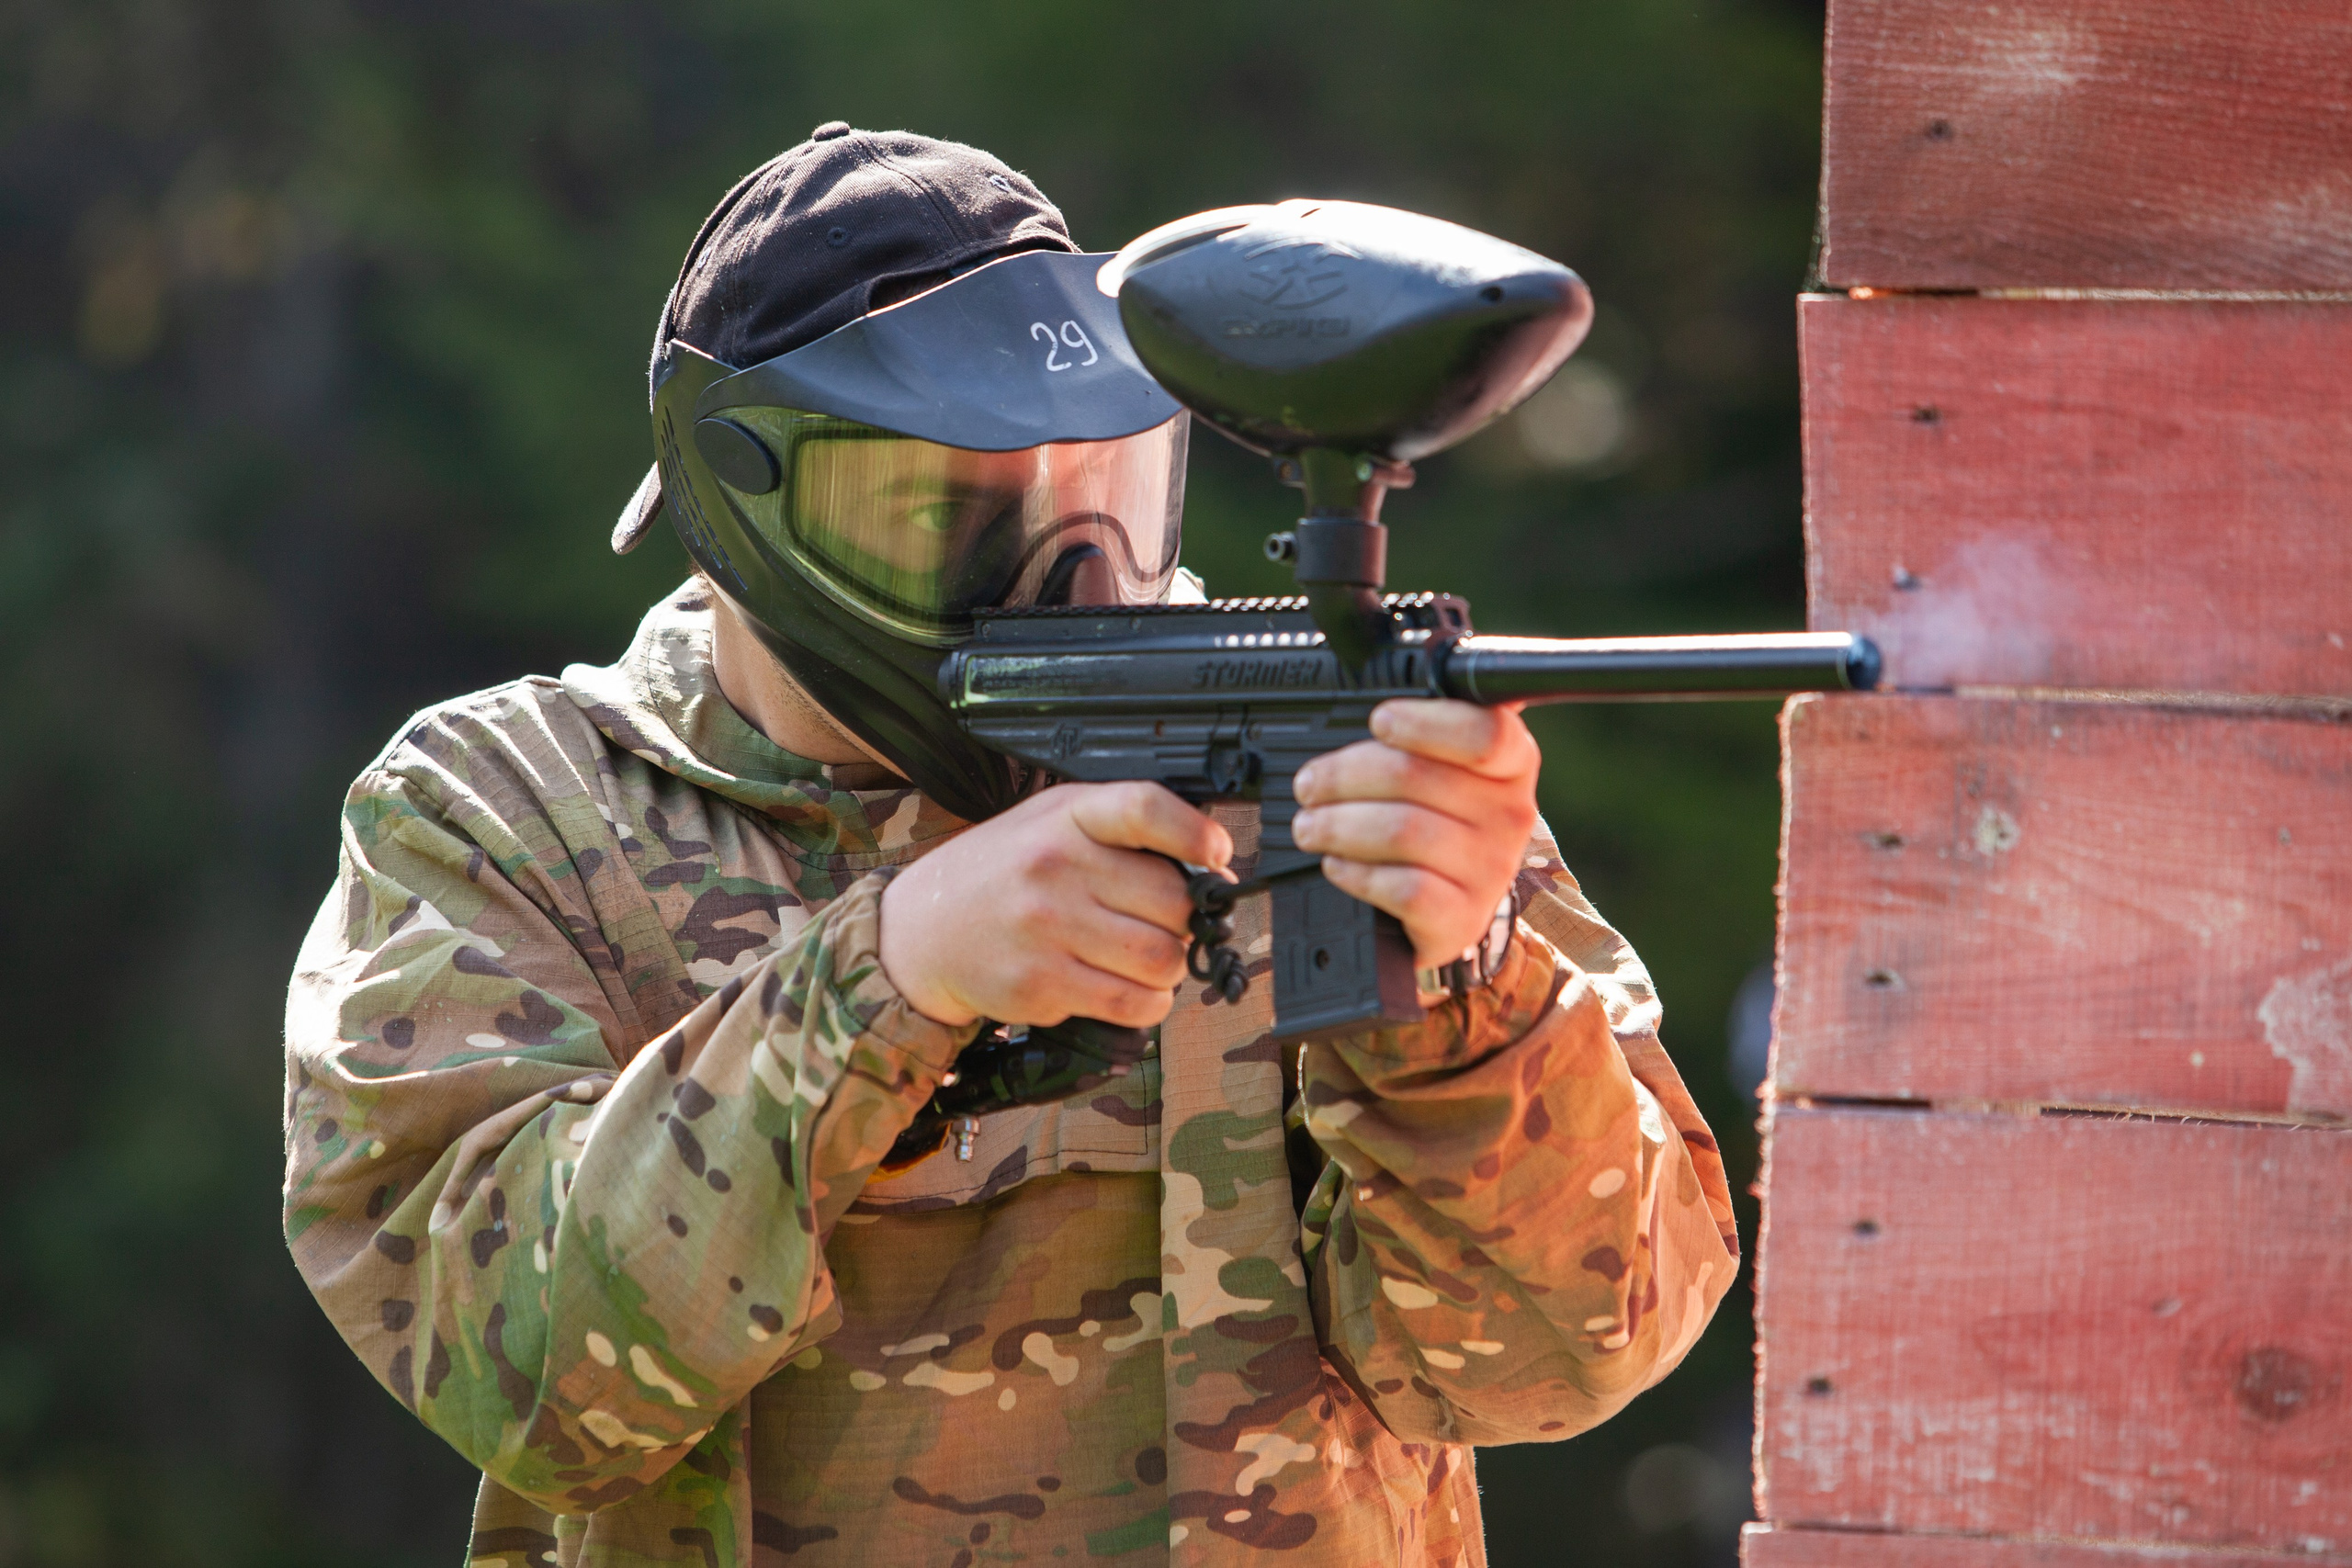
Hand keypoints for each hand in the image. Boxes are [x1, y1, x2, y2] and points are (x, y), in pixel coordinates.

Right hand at [879, 782, 1232, 1028]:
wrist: (922, 930)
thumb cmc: (1003, 872)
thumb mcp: (1051, 821)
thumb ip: (1124, 832)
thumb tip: (1214, 867)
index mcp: (1066, 816)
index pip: (1144, 808)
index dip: (1195, 833)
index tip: (1218, 853)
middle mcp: (1055, 867)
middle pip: (1172, 901)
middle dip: (1186, 920)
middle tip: (1169, 924)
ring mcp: (1046, 928)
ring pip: (1161, 958)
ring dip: (1170, 967)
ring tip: (1146, 958)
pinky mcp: (1041, 984)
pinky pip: (1131, 1003)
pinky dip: (1149, 1003)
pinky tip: (1130, 988)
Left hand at [1290, 699, 1539, 967]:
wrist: (1451, 904)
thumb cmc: (1437, 820)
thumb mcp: (1441, 766)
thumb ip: (1419, 730)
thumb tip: (1368, 706)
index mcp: (1511, 762)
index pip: (1484, 734)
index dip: (1425, 723)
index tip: (1379, 721)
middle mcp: (1510, 813)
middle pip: (1416, 777)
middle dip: (1344, 777)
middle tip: (1308, 786)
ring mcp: (1491, 869)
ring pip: (1402, 831)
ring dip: (1338, 825)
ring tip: (1309, 826)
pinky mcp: (1463, 917)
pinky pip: (1404, 887)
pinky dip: (1357, 873)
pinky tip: (1336, 864)